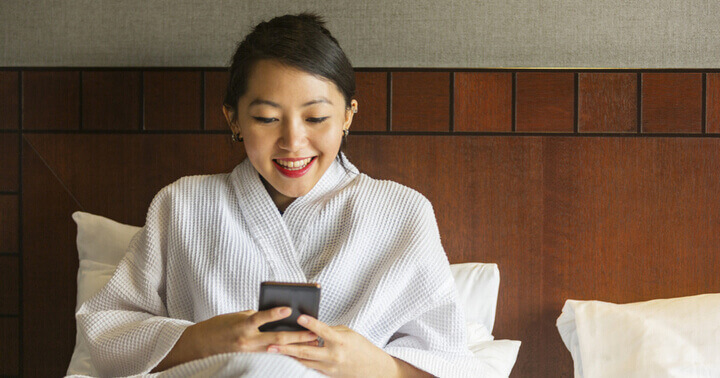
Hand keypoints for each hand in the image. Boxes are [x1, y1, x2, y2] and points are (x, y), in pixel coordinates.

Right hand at [153, 307, 317, 371]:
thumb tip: (278, 316)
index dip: (275, 313)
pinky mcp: (249, 360)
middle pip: (276, 339)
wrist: (201, 345)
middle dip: (296, 336)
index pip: (260, 317)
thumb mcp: (237, 316)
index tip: (290, 309)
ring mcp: (249, 353)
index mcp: (243, 325)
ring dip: (295, 348)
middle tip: (313, 333)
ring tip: (310, 344)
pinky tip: (296, 355)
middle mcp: (247, 341)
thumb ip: (256, 316)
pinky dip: (284, 356)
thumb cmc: (220, 326)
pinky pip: (270, 358)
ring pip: (277, 352)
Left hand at [268, 315, 426, 377]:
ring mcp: (329, 367)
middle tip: (271, 344)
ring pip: (304, 361)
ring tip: (272, 350)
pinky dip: (298, 361)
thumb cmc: (360, 347)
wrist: (372, 370)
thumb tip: (312, 327)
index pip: (323, 330)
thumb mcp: (348, 333)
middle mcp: (334, 355)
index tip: (298, 316)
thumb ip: (330, 330)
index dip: (311, 323)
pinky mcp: (327, 375)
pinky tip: (286, 357)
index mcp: (341, 341)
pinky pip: (309, 367)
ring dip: (288, 356)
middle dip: (287, 348)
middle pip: (306, 351)